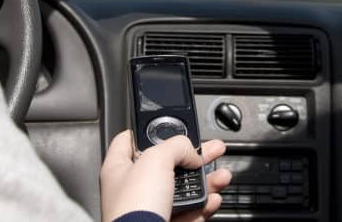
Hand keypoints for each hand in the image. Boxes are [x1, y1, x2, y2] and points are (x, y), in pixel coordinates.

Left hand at [100, 131, 231, 221]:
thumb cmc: (134, 209)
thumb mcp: (156, 159)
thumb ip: (176, 146)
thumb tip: (191, 153)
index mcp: (119, 168)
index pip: (131, 140)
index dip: (152, 131)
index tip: (173, 127)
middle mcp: (133, 189)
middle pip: (168, 164)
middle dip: (194, 156)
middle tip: (212, 148)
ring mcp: (151, 210)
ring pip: (183, 190)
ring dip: (206, 181)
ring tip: (222, 175)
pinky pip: (191, 213)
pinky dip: (205, 205)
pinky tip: (213, 199)